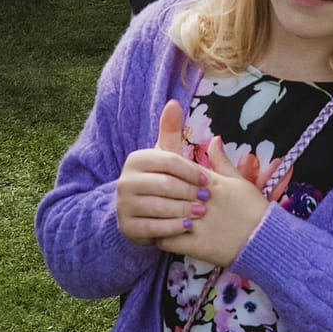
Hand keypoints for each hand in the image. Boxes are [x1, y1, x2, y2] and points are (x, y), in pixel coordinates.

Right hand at [115, 99, 204, 245]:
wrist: (138, 211)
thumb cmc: (159, 179)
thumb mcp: (164, 157)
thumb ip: (170, 131)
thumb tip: (173, 103)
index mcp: (136, 160)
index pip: (169, 162)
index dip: (192, 171)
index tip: (209, 180)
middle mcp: (125, 181)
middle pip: (165, 185)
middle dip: (190, 192)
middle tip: (207, 199)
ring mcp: (123, 205)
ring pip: (160, 207)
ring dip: (184, 211)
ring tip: (201, 213)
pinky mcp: (126, 227)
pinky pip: (153, 228)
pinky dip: (173, 228)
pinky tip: (187, 227)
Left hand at [155, 133, 269, 265]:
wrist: (266, 240)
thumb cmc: (253, 208)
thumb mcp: (239, 181)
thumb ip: (222, 161)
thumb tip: (214, 138)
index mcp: (210, 183)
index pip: (178, 171)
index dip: (167, 174)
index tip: (161, 178)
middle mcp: (200, 201)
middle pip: (166, 191)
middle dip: (157, 193)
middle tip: (149, 197)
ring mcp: (197, 224)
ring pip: (162, 216)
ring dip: (156, 216)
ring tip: (151, 217)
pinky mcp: (195, 245)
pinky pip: (166, 240)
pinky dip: (161, 237)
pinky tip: (160, 235)